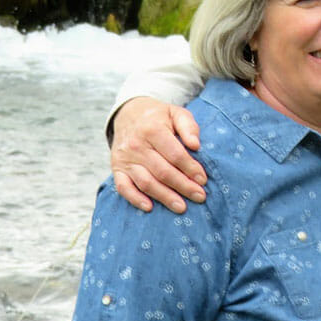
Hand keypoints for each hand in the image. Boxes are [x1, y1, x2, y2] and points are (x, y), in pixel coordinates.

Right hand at [110, 97, 205, 212]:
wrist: (129, 114)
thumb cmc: (158, 117)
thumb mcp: (176, 113)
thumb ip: (188, 126)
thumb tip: (196, 145)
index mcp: (152, 129)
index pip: (175, 154)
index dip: (190, 168)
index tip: (203, 180)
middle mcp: (136, 145)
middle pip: (162, 171)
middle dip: (183, 186)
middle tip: (200, 196)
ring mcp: (125, 159)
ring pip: (146, 182)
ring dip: (165, 197)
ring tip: (182, 207)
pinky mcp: (117, 169)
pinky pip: (123, 187)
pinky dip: (135, 199)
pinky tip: (150, 207)